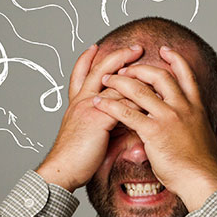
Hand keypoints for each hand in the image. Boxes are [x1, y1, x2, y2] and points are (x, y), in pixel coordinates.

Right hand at [36, 43, 144, 191]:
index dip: (86, 60)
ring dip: (136, 76)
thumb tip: (129, 124)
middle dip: (119, 56)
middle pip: (100, 70)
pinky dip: (137, 100)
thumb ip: (108, 124)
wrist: (62, 169)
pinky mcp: (97, 118)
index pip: (80, 74)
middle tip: (136, 47)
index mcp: (77, 103)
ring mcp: (89, 107)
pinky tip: (151, 98)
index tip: (94, 47)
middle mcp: (82, 101)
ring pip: (115, 84)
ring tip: (153, 70)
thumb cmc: (76, 158)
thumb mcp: (90, 135)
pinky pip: (122, 104)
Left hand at [93, 46, 216, 210]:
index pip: (186, 74)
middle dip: (138, 68)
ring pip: (139, 89)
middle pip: (159, 75)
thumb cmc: (202, 166)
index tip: (164, 50)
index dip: (175, 59)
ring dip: (118, 82)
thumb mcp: (206, 138)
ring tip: (105, 80)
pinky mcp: (154, 131)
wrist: (202, 180)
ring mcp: (168, 117)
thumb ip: (199, 127)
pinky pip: (127, 112)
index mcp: (195, 107)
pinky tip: (99, 104)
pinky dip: (110, 106)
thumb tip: (202, 130)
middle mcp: (183, 107)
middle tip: (124, 68)